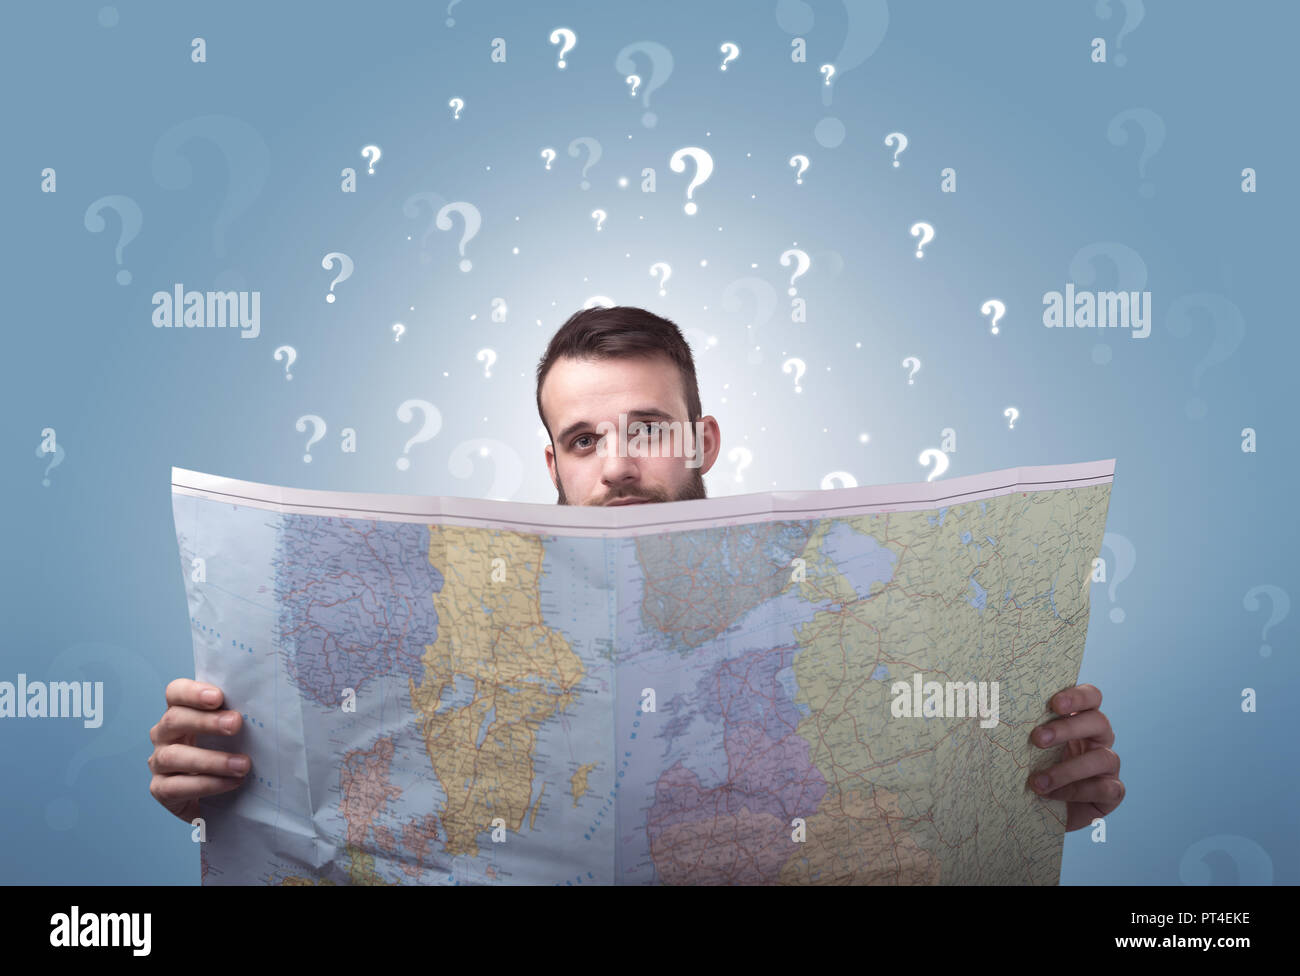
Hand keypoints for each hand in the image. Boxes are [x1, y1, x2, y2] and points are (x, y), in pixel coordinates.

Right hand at [148, 678, 249, 823]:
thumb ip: (236, 719)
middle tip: (236, 724)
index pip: (176, 692)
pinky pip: (177, 787)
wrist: (213, 798)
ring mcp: (158, 762)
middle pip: (174, 720)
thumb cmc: (225, 753)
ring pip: (174, 756)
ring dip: (212, 760)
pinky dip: (208, 784)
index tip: (218, 697)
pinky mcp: (160, 789)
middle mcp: (163, 734)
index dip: (193, 692)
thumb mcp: (231, 733)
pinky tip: (231, 783)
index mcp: (180, 712)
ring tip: (243, 765)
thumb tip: (265, 711)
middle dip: (206, 722)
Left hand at [1027, 683, 1123, 831]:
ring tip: (1037, 781)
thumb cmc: (1031, 768)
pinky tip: (1052, 796)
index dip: (1078, 696)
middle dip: (1067, 729)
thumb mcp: (1025, 746)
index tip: (1054, 703)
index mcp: (1080, 719)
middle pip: (1098, 722)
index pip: (1092, 697)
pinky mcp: (1112, 792)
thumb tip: (983, 709)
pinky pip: (1107, 788)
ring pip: (1103, 758)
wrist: (1043, 810)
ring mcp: (1108, 765)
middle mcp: (1098, 739)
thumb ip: (1019, 727)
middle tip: (1036, 739)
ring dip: (1067, 769)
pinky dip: (1078, 791)